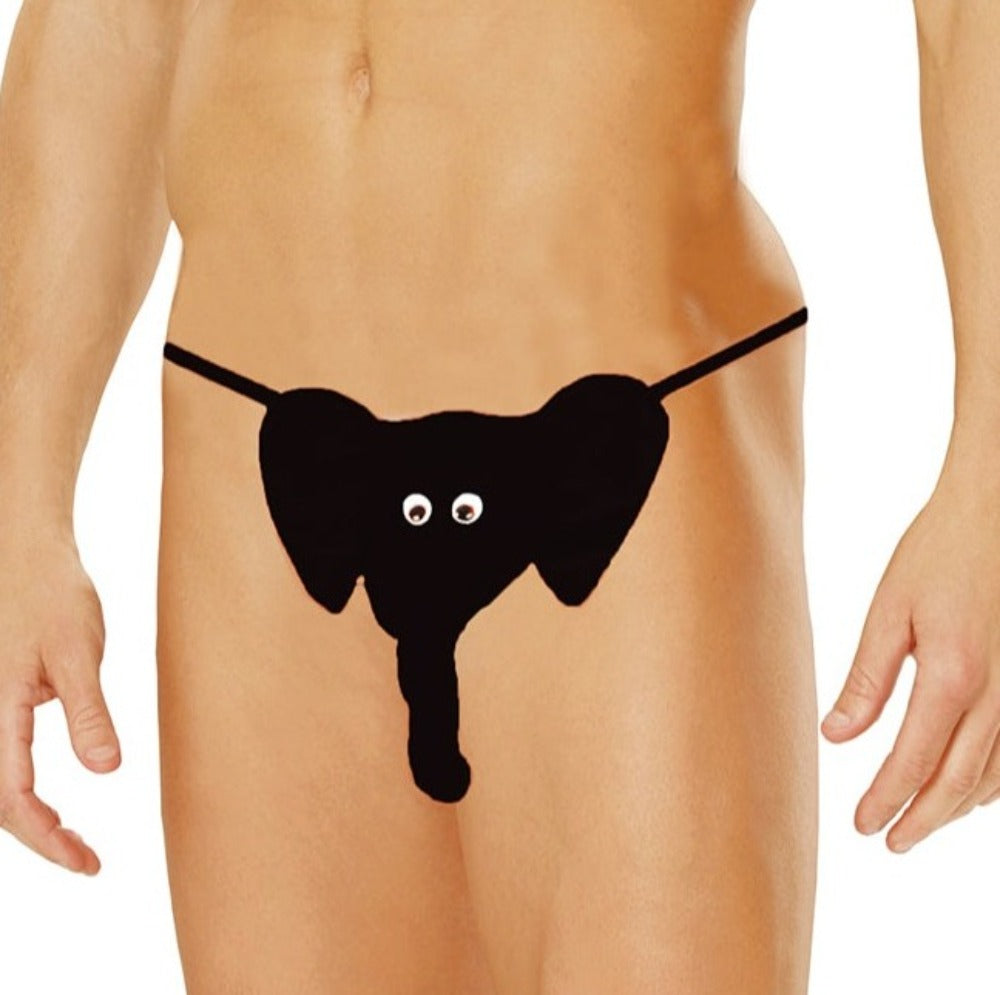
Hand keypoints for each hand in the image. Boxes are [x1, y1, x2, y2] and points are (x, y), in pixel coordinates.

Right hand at [0, 527, 120, 873]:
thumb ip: (88, 712)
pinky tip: (50, 808)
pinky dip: (20, 794)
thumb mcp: (77, 652)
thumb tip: (105, 769)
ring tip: (71, 843)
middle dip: (40, 839)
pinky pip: (2, 761)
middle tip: (86, 860)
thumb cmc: (52, 595)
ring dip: (28, 821)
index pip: (14, 797)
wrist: (26, 553)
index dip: (47, 839)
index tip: (86, 861)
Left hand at [821, 459, 999, 852]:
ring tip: (922, 821)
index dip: (886, 800)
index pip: (914, 762)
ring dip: (956, 805)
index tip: (861, 826)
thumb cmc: (937, 553)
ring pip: (994, 773)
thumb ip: (865, 680)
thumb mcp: (888, 611)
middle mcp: (997, 695)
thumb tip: (836, 736)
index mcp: (952, 678)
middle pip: (958, 780)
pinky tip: (971, 785)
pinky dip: (991, 779)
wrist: (996, 510)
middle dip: (922, 818)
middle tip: (889, 842)